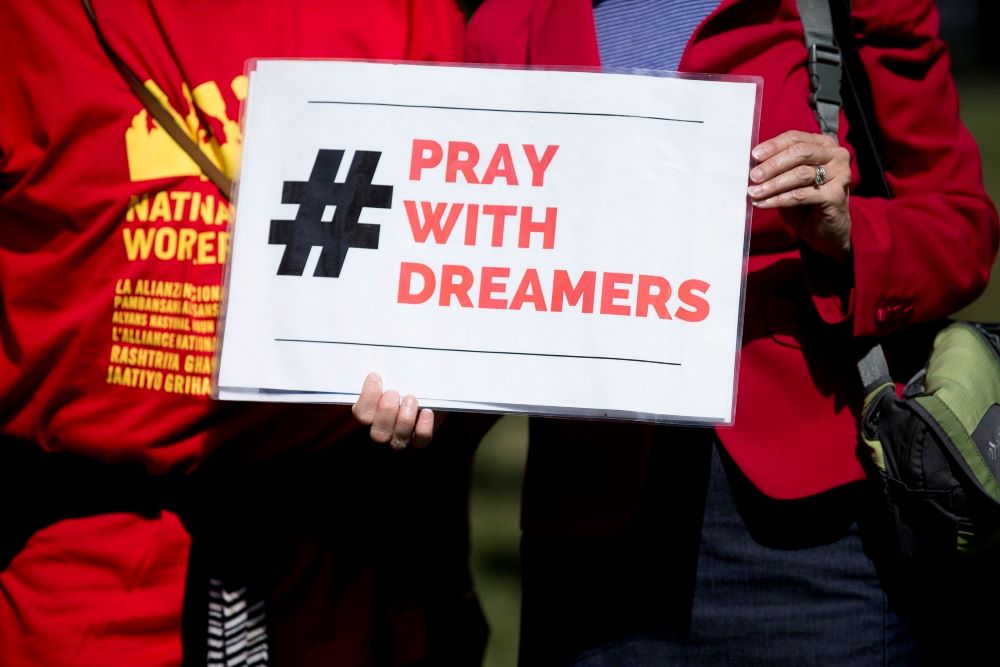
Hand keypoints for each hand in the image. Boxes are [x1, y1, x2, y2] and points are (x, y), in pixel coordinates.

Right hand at [351, 372, 436, 448]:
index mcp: (369, 414)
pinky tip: (427, 411)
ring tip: (411, 399)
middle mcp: (382, 431)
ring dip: (404, 420)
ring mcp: (400, 440)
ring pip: (397, 441)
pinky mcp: (419, 442)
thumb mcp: (394, 377)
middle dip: (386, 411)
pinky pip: (420, 442)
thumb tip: (382, 357)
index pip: (361, 414)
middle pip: (378, 433)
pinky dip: (423, 428)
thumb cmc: (404, 383)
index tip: (376, 377)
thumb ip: (387, 374)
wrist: (430, 393)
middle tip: (393, 393)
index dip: (367, 398)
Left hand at [748, 131, 851, 261]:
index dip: (773, 146)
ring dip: (773, 184)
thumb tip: (753, 165)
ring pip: (800, 174)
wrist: (827, 230)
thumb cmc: (807, 202)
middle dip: (773, 165)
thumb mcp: (790, 180)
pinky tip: (763, 203)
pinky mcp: (836, 195)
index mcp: (824, 145)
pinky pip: (801, 195)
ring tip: (754, 192)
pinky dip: (779, 199)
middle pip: (800, 153)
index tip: (754, 155)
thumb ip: (778, 169)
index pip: (795, 138)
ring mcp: (840, 174)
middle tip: (753, 176)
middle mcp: (836, 155)